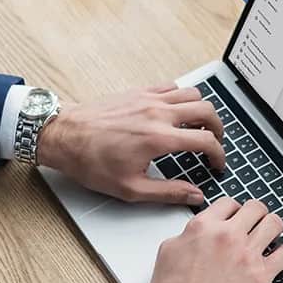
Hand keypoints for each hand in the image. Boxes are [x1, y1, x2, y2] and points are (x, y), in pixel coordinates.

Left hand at [35, 84, 225, 205]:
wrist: (63, 136)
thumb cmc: (90, 161)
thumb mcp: (130, 188)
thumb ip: (168, 193)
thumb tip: (193, 195)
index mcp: (159, 138)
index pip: (206, 141)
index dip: (219, 155)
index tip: (217, 164)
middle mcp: (158, 113)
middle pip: (207, 110)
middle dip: (218, 129)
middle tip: (215, 143)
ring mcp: (148, 98)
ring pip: (192, 93)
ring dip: (201, 110)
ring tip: (198, 127)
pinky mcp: (138, 91)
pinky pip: (171, 87)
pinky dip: (181, 97)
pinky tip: (174, 113)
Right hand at [140, 198, 282, 282]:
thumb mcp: (168, 252)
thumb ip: (188, 235)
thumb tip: (198, 231)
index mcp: (203, 227)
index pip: (229, 203)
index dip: (234, 209)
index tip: (236, 216)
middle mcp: (227, 236)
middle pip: (256, 208)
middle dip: (256, 214)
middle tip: (255, 223)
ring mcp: (247, 254)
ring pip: (274, 224)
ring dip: (272, 228)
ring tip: (269, 236)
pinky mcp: (261, 275)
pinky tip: (276, 259)